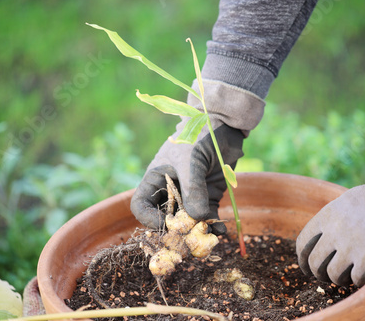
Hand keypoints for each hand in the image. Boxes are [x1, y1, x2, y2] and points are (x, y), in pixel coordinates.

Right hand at [130, 118, 243, 234]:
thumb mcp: (191, 161)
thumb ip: (193, 189)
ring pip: (187, 222)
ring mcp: (189, 196)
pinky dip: (213, 225)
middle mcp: (170, 191)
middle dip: (175, 231)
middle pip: (164, 219)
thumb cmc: (198, 137)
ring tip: (208, 236)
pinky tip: (221, 230)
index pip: (141, 206)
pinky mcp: (208, 197)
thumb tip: (197, 218)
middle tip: (188, 238)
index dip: (148, 219)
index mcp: (155, 179)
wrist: (223, 125)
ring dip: (196, 232)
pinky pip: (207, 217)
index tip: (166, 224)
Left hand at [296, 165, 364, 286]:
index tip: (307, 266)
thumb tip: (319, 236)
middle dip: (318, 273)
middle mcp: (334, 231)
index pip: (303, 244)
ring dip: (339, 279)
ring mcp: (350, 245)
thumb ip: (331, 218)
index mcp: (327, 216)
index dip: (303, 259)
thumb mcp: (346, 201)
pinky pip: (355, 279)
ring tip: (347, 276)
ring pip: (332, 274)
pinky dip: (359, 280)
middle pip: (314, 263)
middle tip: (326, 276)